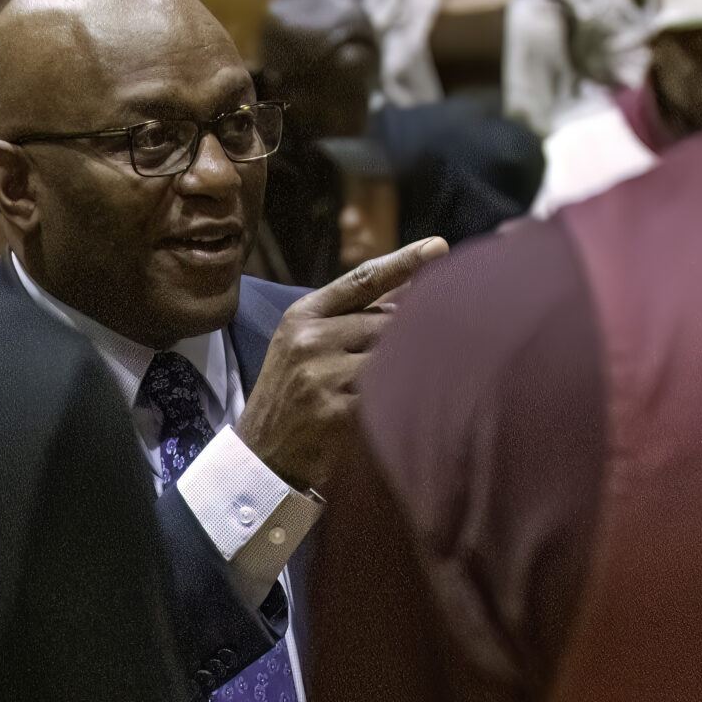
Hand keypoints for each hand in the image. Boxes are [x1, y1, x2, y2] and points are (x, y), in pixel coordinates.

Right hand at [235, 238, 446, 490]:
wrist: (261, 455)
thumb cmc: (293, 393)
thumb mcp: (304, 343)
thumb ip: (350, 316)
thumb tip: (410, 286)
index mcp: (303, 316)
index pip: (362, 280)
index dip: (404, 261)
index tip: (439, 247)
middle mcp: (310, 339)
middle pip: (388, 321)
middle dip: (413, 334)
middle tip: (441, 344)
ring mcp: (322, 375)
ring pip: (391, 357)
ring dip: (411, 366)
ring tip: (426, 377)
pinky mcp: (336, 412)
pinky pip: (388, 394)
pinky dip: (404, 396)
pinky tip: (410, 403)